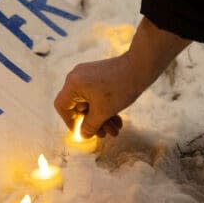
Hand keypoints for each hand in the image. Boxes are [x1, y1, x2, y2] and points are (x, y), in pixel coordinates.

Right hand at [53, 17, 190, 137]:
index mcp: (73, 84)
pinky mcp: (99, 76)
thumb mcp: (103, 112)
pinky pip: (97, 96)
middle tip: (104, 134)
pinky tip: (118, 120)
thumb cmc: (120, 88)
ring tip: (116, 130)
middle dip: (93, 123)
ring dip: (102, 118)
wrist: (141, 67)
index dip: (70, 122)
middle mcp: (77, 78)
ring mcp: (88, 75)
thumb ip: (90, 126)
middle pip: (79, 107)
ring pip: (90, 103)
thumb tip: (83, 135)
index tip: (83, 132)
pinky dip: (105, 108)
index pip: (62, 107)